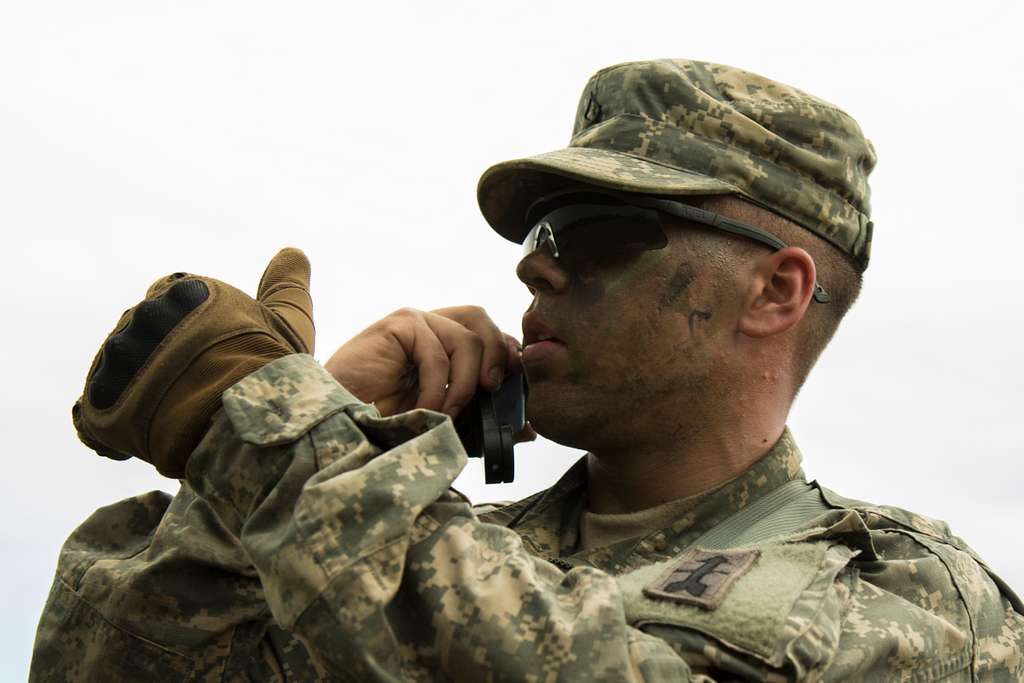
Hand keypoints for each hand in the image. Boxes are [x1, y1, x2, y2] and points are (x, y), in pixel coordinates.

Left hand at [74, 248, 314, 477]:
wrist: (241, 418)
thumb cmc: (269, 367)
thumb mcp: (288, 320)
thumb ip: (286, 284)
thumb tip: (292, 251)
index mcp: (183, 290)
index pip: (175, 298)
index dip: (195, 327)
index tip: (216, 350)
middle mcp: (142, 315)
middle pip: (145, 335)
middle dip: (165, 360)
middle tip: (199, 388)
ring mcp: (117, 357)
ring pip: (120, 371)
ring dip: (141, 392)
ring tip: (176, 417)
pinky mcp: (96, 400)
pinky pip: (93, 415)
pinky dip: (114, 430)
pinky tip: (146, 441)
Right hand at [324, 306, 526, 420]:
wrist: (337, 424)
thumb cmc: (387, 423)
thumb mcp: (446, 424)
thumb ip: (483, 421)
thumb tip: (530, 428)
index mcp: (445, 344)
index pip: (490, 334)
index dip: (507, 355)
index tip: (512, 389)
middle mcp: (432, 327)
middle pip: (483, 321)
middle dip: (498, 357)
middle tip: (492, 392)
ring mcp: (415, 322)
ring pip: (467, 339)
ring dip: (465, 383)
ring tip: (446, 413)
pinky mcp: (398, 325)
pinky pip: (437, 352)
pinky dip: (438, 387)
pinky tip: (424, 409)